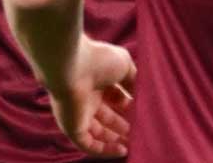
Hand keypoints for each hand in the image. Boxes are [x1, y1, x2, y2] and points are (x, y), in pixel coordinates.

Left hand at [48, 38, 135, 157]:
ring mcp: (77, 114)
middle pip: (106, 116)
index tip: (142, 112)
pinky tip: (122, 151)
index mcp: (96, 80)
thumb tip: (140, 96)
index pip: (113, 97)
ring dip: (115, 140)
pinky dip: (104, 150)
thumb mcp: (124, 65)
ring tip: (134, 143)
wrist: (69, 66)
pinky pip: (88, 145)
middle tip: (140, 131)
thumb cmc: (97, 60)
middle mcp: (85, 98)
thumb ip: (133, 81)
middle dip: (123, 125)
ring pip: (98, 133)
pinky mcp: (71, 128)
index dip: (128, 106)